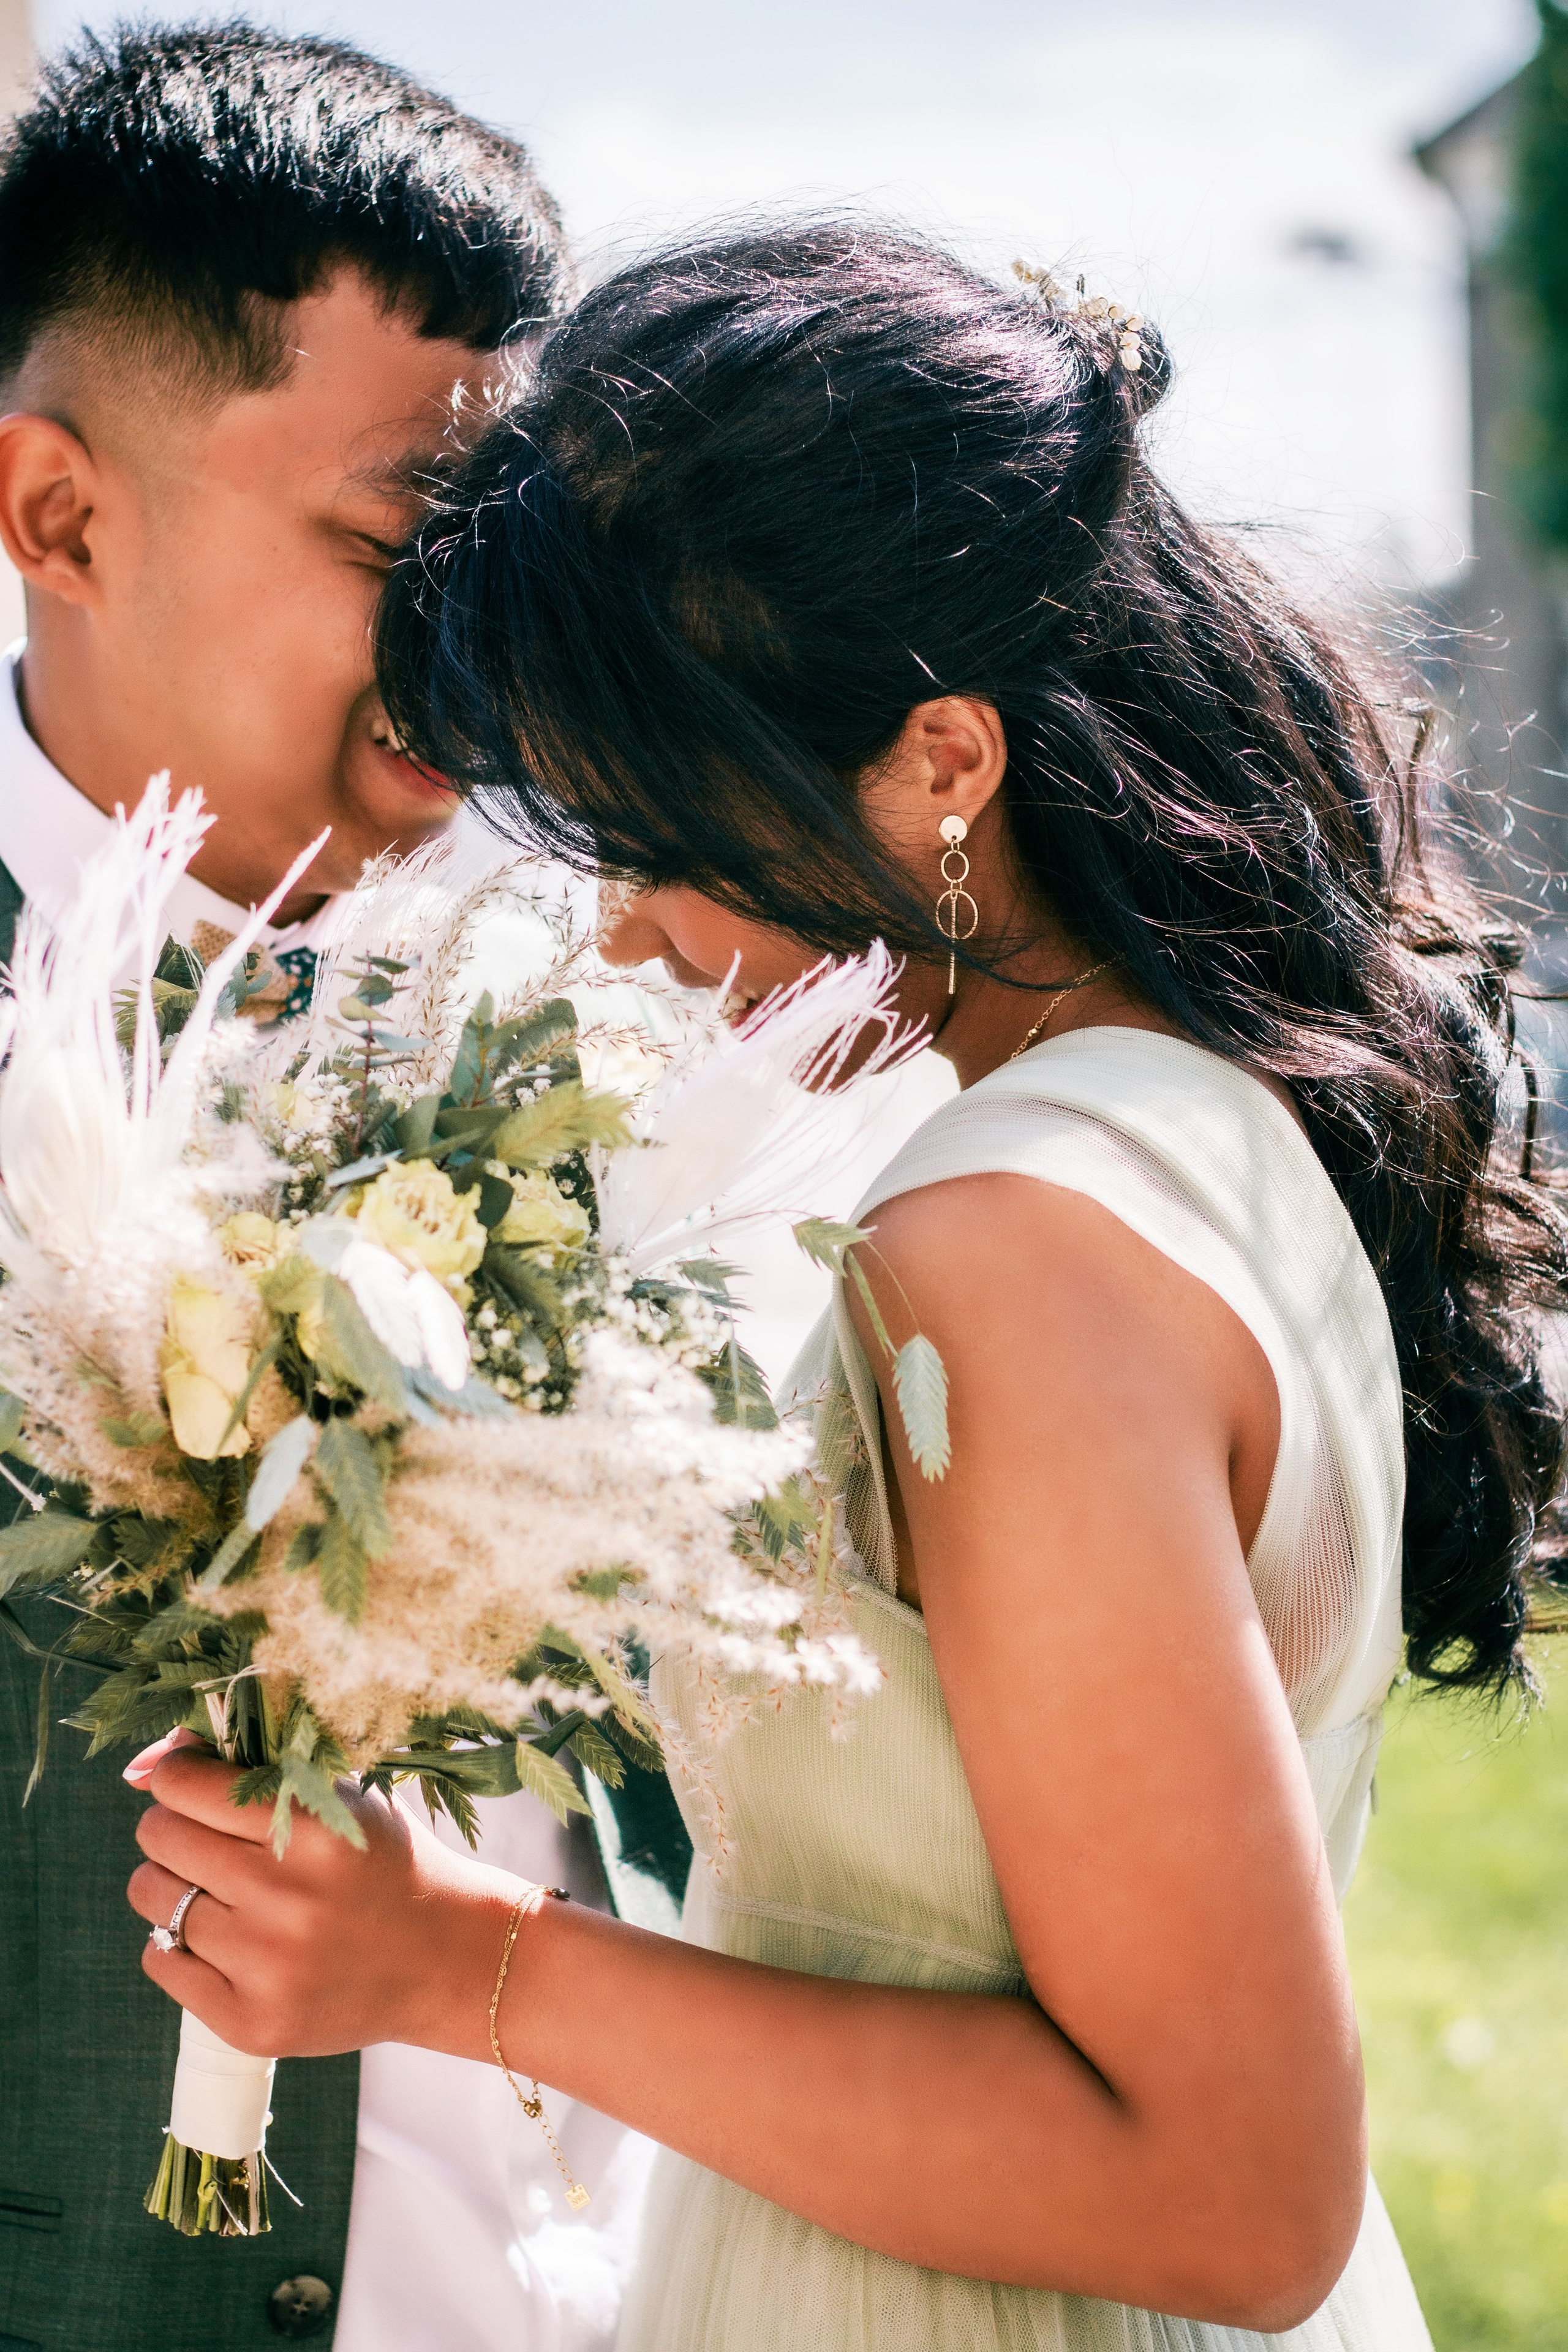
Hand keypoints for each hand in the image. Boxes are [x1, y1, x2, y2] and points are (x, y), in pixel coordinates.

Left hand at [127, 1742, 518, 2056]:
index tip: (187, 1781)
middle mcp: (287, 1899)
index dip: (176, 1776)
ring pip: (153, 1900)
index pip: (185, 1786)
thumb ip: (250, 1769)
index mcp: (314, 1831)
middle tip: (205, 1838)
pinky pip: (160, 1960)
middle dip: (172, 1828)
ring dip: (172, 1884)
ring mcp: (266, 1967)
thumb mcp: (339, 1796)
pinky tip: (221, 1936)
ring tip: (215, 1888)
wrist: (444, 1960)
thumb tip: (141, 1766)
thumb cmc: (384, 1863)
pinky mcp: (251, 2023)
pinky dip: (176, 1942)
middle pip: (161, 1839)